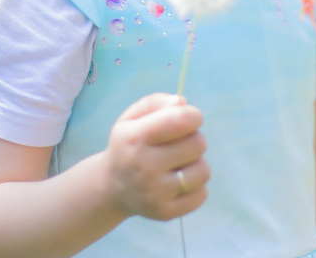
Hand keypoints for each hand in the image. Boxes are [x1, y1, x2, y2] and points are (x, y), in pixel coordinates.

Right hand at [103, 93, 209, 220]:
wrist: (111, 187)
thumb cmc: (128, 145)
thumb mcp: (131, 117)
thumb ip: (156, 102)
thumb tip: (182, 102)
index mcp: (135, 137)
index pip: (180, 120)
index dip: (194, 115)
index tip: (190, 118)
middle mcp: (144, 166)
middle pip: (198, 144)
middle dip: (194, 139)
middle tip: (180, 144)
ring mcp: (155, 193)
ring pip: (203, 171)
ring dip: (196, 163)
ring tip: (180, 163)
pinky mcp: (165, 212)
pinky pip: (202, 195)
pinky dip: (196, 186)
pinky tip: (179, 182)